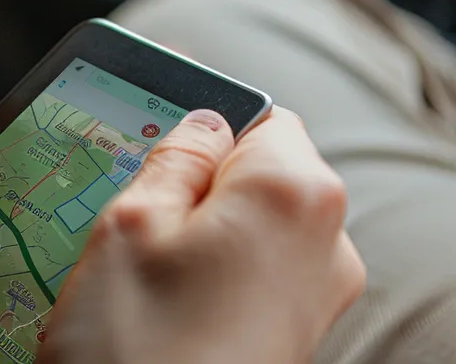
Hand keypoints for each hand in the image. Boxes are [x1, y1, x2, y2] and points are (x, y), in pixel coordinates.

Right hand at [42, 107, 364, 363]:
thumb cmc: (140, 350)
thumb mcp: (127, 228)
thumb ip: (173, 159)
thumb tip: (203, 125)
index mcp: (294, 191)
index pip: (255, 115)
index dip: (195, 128)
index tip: (142, 159)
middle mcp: (328, 241)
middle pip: (256, 178)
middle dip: (192, 193)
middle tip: (126, 230)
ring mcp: (319, 299)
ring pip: (250, 233)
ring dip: (195, 244)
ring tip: (138, 286)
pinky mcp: (296, 341)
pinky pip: (253, 282)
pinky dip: (208, 286)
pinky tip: (160, 319)